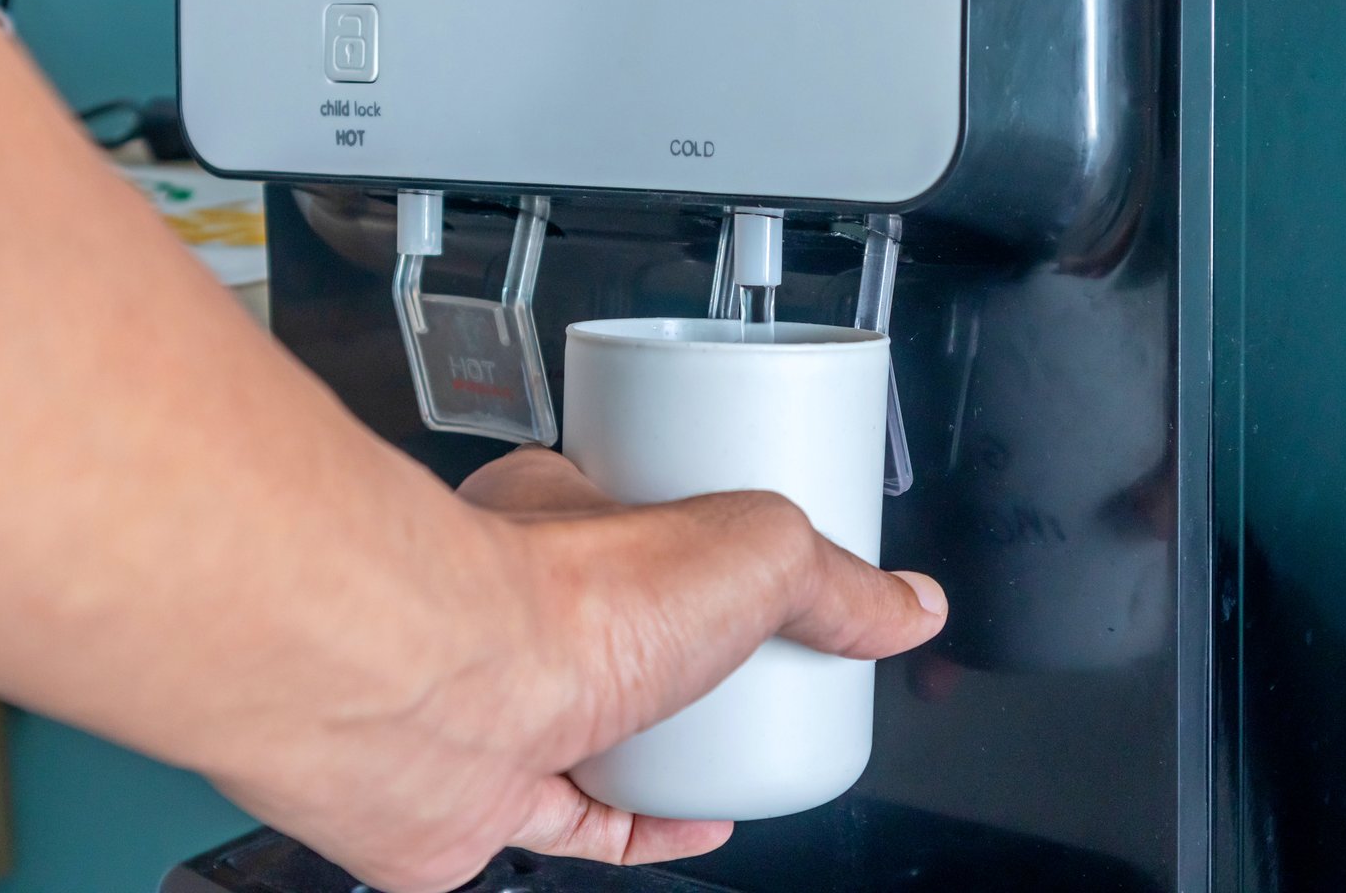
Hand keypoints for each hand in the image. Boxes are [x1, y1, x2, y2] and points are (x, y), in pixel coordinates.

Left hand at [215, 446, 946, 892]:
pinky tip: (697, 822)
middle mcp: (519, 606)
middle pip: (621, 631)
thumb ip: (832, 579)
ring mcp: (499, 703)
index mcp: (565, 519)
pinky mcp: (486, 795)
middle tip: (765, 674)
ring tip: (745, 746)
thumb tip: (908, 605)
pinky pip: (574, 819)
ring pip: (592, 726)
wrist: (437, 700)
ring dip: (665, 740)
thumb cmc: (559, 598)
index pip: (641, 523)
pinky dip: (641, 827)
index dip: (703, 551)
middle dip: (690, 654)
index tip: (768, 579)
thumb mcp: (749, 551)